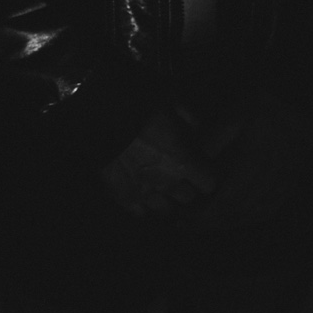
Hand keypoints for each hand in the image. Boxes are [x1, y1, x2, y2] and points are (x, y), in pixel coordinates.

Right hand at [99, 108, 216, 218]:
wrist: (103, 119)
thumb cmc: (140, 107)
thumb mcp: (171, 99)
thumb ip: (189, 116)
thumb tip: (197, 128)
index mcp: (184, 162)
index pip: (209, 183)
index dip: (207, 175)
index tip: (202, 168)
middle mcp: (168, 184)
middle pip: (188, 198)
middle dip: (187, 187)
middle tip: (181, 175)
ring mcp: (145, 194)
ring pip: (166, 210)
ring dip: (167, 199)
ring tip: (162, 188)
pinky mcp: (124, 199)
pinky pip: (140, 213)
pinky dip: (143, 205)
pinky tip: (141, 194)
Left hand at [187, 91, 312, 233]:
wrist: (302, 102)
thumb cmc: (264, 105)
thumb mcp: (234, 114)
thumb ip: (213, 140)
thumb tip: (191, 165)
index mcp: (255, 159)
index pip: (229, 197)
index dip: (207, 212)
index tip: (187, 216)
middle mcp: (271, 177)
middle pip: (239, 210)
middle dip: (213, 221)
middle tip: (190, 224)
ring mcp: (283, 183)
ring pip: (254, 213)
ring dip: (229, 222)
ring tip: (207, 224)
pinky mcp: (290, 184)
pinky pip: (268, 209)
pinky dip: (248, 217)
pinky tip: (235, 217)